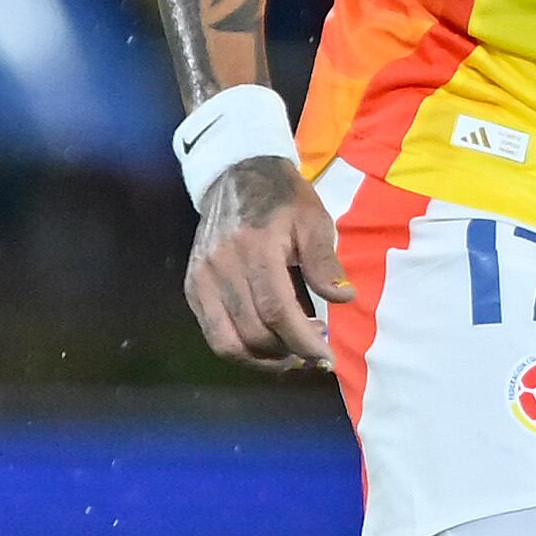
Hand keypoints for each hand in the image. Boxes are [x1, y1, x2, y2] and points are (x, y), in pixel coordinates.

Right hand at [184, 155, 350, 373]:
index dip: (302, 341)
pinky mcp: (192, 287)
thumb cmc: (282, 198)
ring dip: (263, 359)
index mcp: (255, 247)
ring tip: (291, 354)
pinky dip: (241, 349)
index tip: (326, 357)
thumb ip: (324, 261)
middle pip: (254, 331)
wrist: (235, 175)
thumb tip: (343, 298)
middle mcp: (221, 266)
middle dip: (289, 351)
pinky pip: (213, 334)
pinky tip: (266, 345)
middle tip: (315, 348)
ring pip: (228, 342)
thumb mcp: (313, 219)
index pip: (276, 310)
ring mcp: (201, 279)